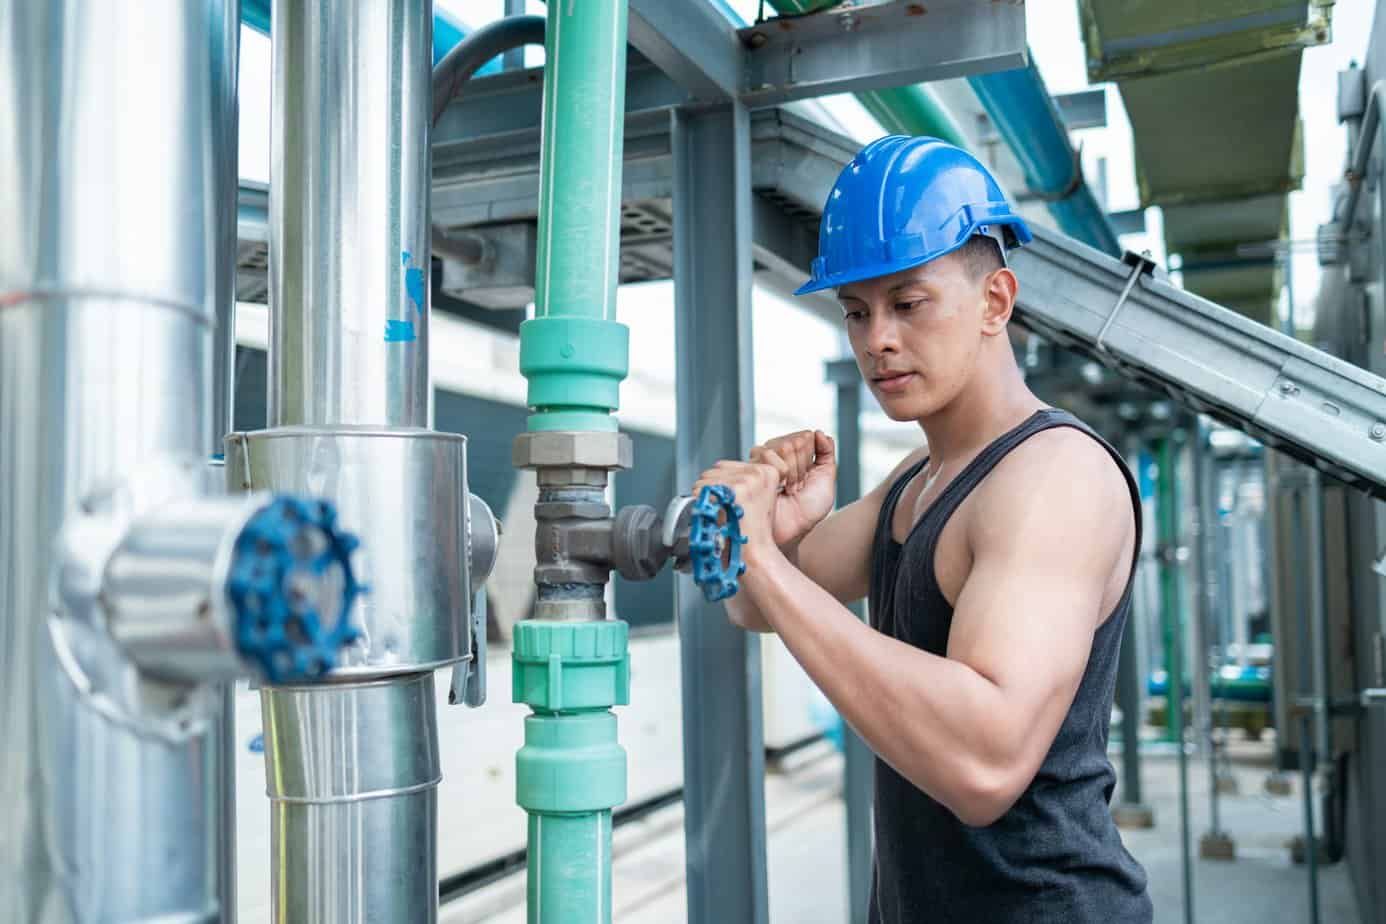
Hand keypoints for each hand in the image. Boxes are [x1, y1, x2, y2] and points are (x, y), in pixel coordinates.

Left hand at [692, 460, 781, 566]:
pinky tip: (716, 515)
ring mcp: (747, 480)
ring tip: (720, 514)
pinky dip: (701, 504)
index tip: (728, 503)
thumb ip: (741, 481)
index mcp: (767, 472)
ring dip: (705, 498)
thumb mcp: (755, 500)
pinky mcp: (735, 490)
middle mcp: (759, 472)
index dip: (719, 485)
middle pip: (714, 470)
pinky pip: (702, 490)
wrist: (753, 556)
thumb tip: (716, 472)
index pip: (725, 465)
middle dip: (711, 490)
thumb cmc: (749, 534)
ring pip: (705, 479)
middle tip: (723, 511)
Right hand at [750, 430, 835, 546]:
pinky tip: (776, 488)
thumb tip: (821, 433)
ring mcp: (762, 459)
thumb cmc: (806, 511)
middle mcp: (777, 453)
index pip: (806, 436)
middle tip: (796, 487)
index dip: (810, 459)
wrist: (791, 530)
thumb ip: (826, 453)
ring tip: (785, 490)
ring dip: (790, 473)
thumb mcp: (826, 480)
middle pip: (795, 441)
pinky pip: (767, 455)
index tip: (807, 480)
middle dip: (801, 467)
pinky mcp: (749, 466)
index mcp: (795, 454)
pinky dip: (778, 474)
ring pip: (782, 447)